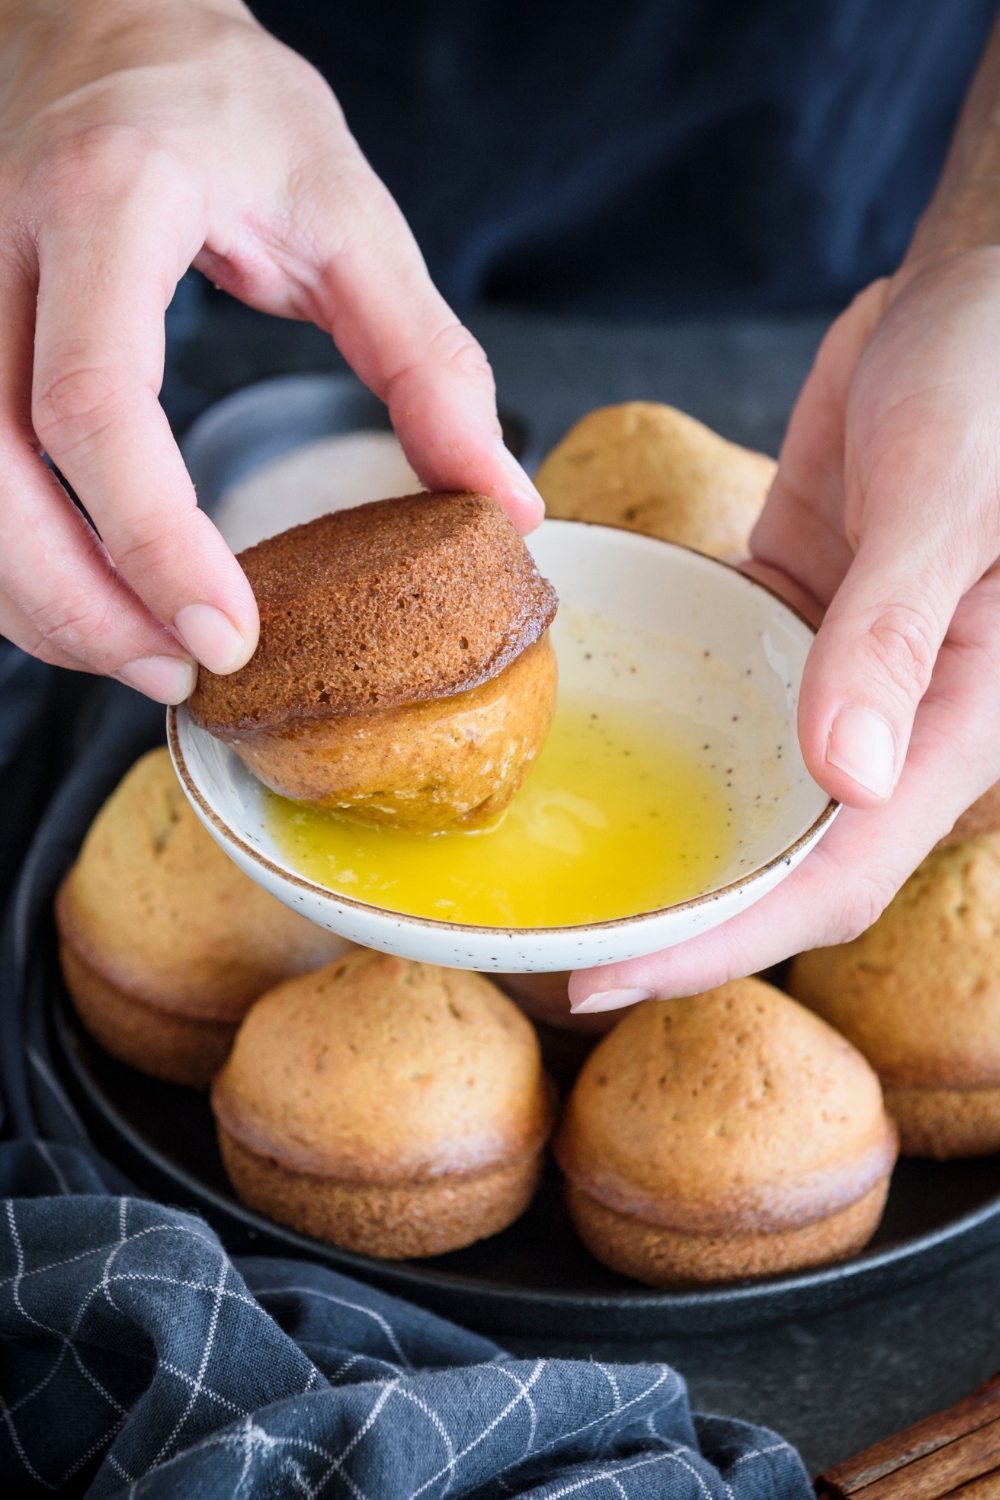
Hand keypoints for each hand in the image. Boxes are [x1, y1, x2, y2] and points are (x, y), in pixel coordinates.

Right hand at [0, 0, 541, 701]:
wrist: (100, 21)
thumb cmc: (220, 105)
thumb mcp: (346, 207)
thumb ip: (423, 358)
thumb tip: (500, 499)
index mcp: (108, 201)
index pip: (95, 402)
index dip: (155, 539)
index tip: (231, 634)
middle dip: (81, 605)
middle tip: (182, 677)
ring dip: (43, 602)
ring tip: (145, 660)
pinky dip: (20, 560)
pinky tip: (92, 599)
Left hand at [570, 248, 999, 1012]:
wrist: (976, 288)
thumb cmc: (994, 377)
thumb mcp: (948, 499)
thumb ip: (892, 631)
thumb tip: (842, 777)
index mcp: (955, 720)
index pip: (837, 875)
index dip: (725, 941)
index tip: (611, 975)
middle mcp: (897, 717)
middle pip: (782, 858)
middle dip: (682, 920)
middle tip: (559, 952)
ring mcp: (841, 671)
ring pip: (749, 789)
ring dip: (668, 838)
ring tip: (562, 874)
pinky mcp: (796, 612)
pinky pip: (723, 691)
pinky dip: (664, 723)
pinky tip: (590, 736)